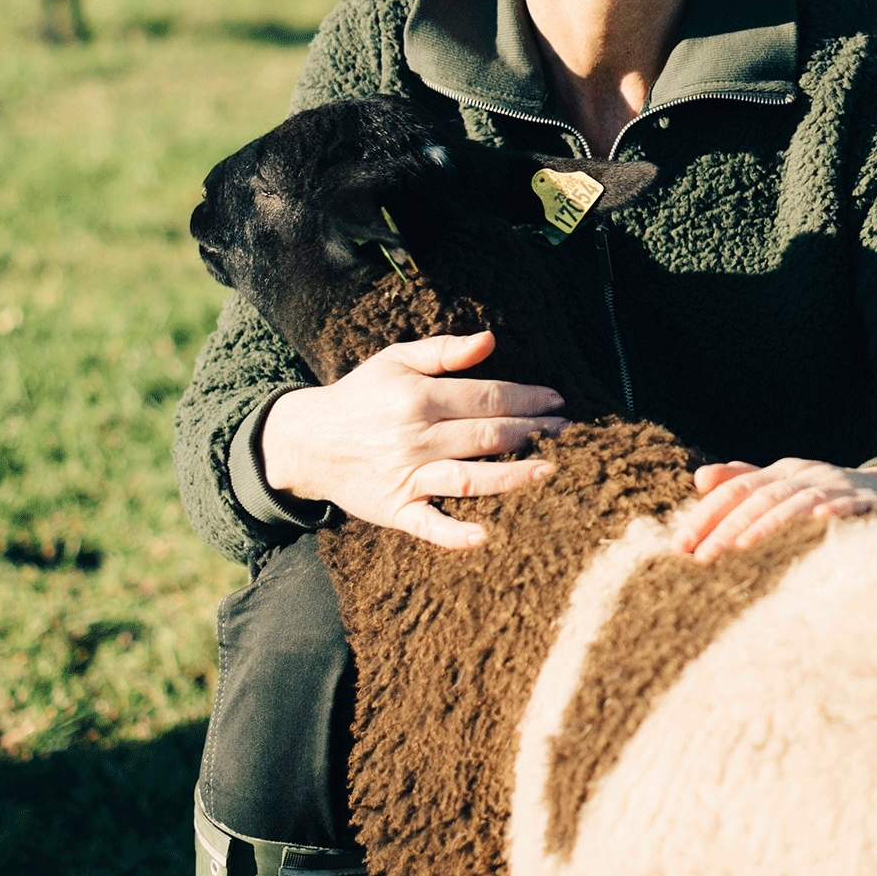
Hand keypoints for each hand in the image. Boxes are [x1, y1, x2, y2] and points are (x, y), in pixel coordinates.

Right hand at [260, 330, 567, 550]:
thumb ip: (443, 351)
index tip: (557, 401)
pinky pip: (427, 525)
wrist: (307, 441)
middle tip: (569, 433)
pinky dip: (455, 532)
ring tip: (549, 470)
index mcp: (419, 397)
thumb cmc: (361, 396)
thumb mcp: (395, 359)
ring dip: (512, 475)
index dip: (526, 398)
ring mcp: (405, 476)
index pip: (487, 396)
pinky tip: (486, 534)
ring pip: (467, 477)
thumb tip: (490, 340)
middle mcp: (415, 436)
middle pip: (487, 434)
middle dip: (533, 432)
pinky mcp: (394, 510)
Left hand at [672, 456, 876, 561]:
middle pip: (758, 497)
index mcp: (783, 472)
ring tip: (740, 546)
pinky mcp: (868, 501)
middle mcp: (805, 474)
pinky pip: (848, 505)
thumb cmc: (830, 495)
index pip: (735, 490)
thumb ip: (745, 482)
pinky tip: (818, 520)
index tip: (679, 545)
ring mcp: (836, 486)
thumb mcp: (786, 486)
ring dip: (767, 524)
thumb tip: (700, 479)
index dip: (706, 515)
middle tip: (699, 556)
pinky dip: (833, 511)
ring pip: (795, 502)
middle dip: (726, 526)